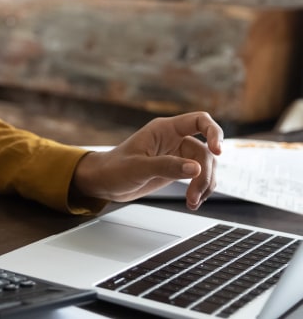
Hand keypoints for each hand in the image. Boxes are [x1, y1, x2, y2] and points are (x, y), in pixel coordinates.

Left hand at [71, 111, 222, 209]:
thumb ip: (166, 166)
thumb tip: (195, 169)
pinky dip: (201, 189)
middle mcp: (174, 139)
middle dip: (205, 174)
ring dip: (204, 185)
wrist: (104, 182)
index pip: (199, 120)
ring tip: (192, 202)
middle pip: (205, 151)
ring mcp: (177, 154)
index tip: (218, 151)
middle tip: (194, 195)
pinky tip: (193, 202)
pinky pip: (199, 177)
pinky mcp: (177, 169)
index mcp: (164, 129)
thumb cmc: (114, 169)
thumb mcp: (138, 168)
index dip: (214, 132)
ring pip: (205, 166)